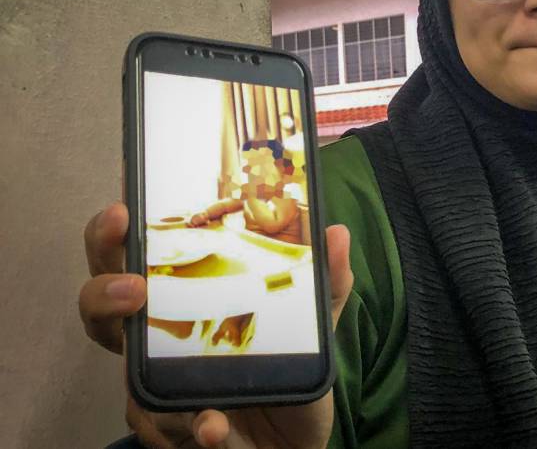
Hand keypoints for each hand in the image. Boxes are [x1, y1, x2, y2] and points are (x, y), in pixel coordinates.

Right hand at [79, 202, 353, 446]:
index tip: (124, 209)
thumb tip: (336, 233)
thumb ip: (324, 282)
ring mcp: (156, 384)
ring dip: (149, 383)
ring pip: (128, 378)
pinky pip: (164, 427)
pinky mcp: (168, 428)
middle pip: (102, 307)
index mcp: (184, 297)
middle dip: (105, 292)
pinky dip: (195, 427)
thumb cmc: (286, 372)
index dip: (115, 233)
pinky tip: (215, 427)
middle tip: (133, 289)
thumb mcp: (312, 324)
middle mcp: (158, 337)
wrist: (293, 442)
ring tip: (192, 384)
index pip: (137, 256)